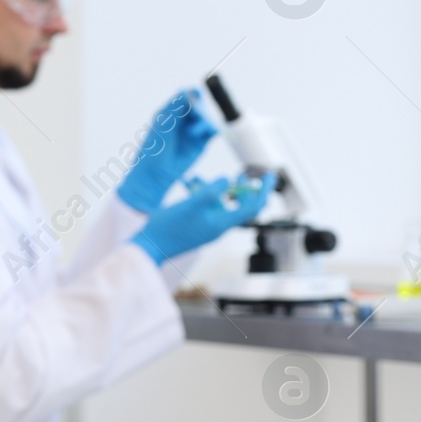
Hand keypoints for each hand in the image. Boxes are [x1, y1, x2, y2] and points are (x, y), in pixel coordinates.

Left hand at [116, 89, 217, 213]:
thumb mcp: (163, 125)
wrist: (156, 173)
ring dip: (204, 121)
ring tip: (195, 131)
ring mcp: (193, 131)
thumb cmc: (154, 148)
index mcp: (170, 113)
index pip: (184, 98)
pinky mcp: (202, 143)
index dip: (191, 94)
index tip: (195, 93)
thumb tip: (187, 90)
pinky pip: (212, 132)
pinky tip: (211, 131)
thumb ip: (176, 108)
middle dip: (199, 108)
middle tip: (196, 113)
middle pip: (197, 107)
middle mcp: (183, 121)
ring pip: (205, 119)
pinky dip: (214, 129)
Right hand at [131, 174, 272, 263]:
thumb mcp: (191, 204)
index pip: (253, 206)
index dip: (264, 190)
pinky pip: (206, 208)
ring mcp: (207, 227)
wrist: (150, 247)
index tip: (270, 175)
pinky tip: (188, 184)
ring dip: (215, 189)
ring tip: (200, 177)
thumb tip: (228, 180)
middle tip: (242, 174)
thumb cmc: (170, 227)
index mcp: (222, 222)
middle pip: (240, 206)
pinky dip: (201, 195)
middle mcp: (218, 226)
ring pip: (220, 204)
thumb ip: (211, 191)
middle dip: (242, 188)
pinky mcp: (196, 227)